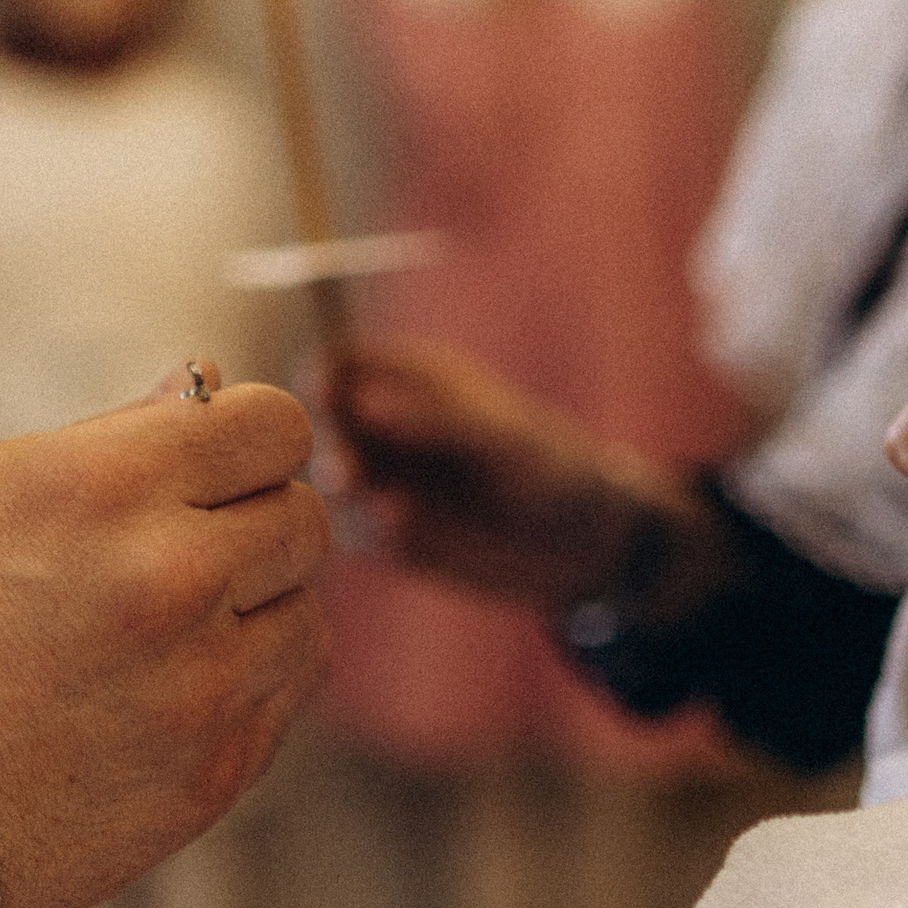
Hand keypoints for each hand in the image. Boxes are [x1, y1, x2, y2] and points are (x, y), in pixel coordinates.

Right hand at [0, 374, 329, 907]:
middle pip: (305, 518)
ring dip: (258, 613)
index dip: (249, 441)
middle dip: (255, 525)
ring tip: (169, 633)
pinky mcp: (215, 771)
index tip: (217, 466)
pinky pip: (283, 699)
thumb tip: (207, 388)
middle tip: (183, 555)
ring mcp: (203, 684)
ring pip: (308, 614)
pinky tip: (164, 693)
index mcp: (107, 490)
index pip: (275, 425)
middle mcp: (172, 580)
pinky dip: (245, 688)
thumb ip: (111, 438)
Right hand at [331, 339, 725, 619]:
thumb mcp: (500, 439)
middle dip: (329, 444)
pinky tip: (404, 534)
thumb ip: (433, 421)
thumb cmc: (551, 470)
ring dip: (349, 498)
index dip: (324, 373)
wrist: (583, 546)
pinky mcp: (388, 536)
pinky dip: (367, 535)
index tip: (324, 395)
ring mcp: (385, 482)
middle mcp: (386, 428)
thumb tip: (361, 401)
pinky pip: (354, 534)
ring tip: (396, 510)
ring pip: (333, 484)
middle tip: (352, 472)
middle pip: (324, 425)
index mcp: (410, 381)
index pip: (342, 361)